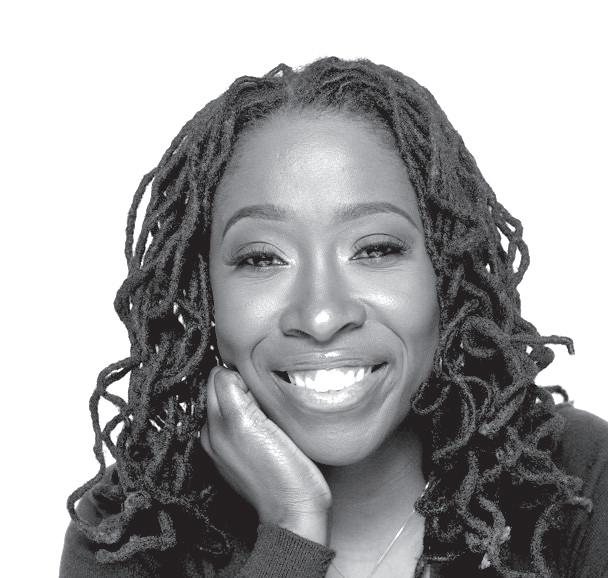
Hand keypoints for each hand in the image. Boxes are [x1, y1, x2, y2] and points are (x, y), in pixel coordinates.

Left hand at [200, 366, 331, 543]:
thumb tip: (229, 372)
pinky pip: (245, 420)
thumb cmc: (279, 472)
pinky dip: (257, 416)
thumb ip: (231, 392)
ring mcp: (227, 446)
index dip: (242, 375)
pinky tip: (273, 427)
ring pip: (236, 401)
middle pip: (224, 387)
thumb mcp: (247, 422)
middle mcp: (214, 433)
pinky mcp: (243, 455)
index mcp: (214, 424)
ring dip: (251, 400)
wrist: (296, 512)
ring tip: (271, 415)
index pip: (219, 376)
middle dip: (244, 386)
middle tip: (266, 401)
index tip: (259, 389)